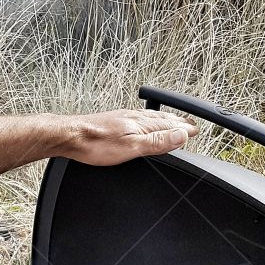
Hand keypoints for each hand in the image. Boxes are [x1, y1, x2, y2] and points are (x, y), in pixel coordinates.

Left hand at [59, 109, 197, 165]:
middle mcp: (134, 117)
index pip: (170, 125)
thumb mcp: (131, 147)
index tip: (196, 130)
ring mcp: (122, 119)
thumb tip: (182, 135)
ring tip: (171, 123)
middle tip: (189, 125)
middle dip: (177, 123)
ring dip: (163, 122)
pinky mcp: (112, 122)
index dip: (184, 129)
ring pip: (149, 118)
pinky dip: (146, 123)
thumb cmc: (95, 143)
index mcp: (142, 123)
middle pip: (162, 119)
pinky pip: (137, 120)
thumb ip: (157, 141)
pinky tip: (141, 125)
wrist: (69, 137)